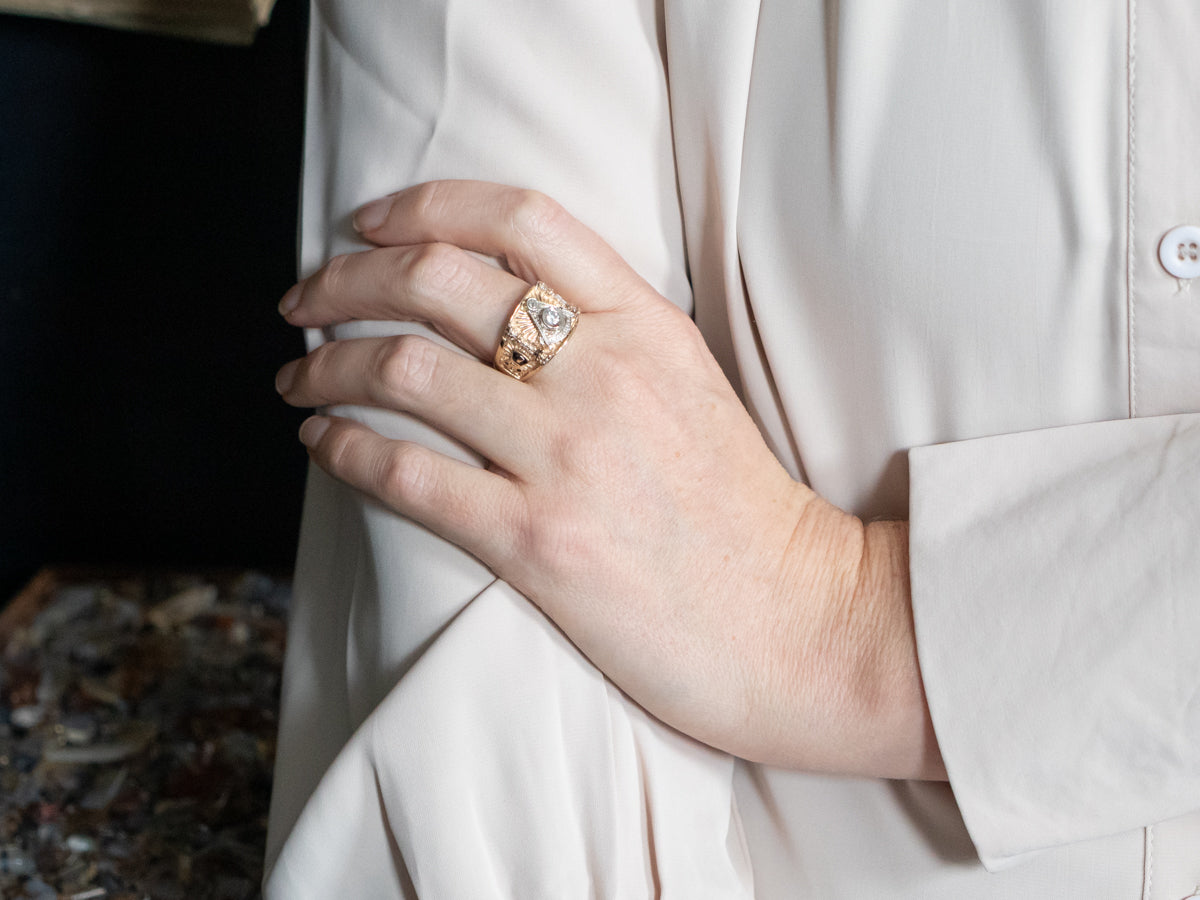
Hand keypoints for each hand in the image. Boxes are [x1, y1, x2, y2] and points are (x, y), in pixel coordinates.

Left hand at [275, 180, 943, 778]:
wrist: (799, 622)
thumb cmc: (741, 512)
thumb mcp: (692, 385)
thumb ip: (612, 332)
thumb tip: (505, 304)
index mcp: (647, 325)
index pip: (521, 217)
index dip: (424, 204)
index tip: (370, 223)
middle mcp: (603, 373)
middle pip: (437, 280)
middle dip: (344, 279)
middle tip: (305, 301)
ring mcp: (569, 456)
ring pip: (405, 369)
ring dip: (325, 368)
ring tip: (299, 380)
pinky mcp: (539, 542)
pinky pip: (406, 474)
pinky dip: (341, 447)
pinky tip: (320, 445)